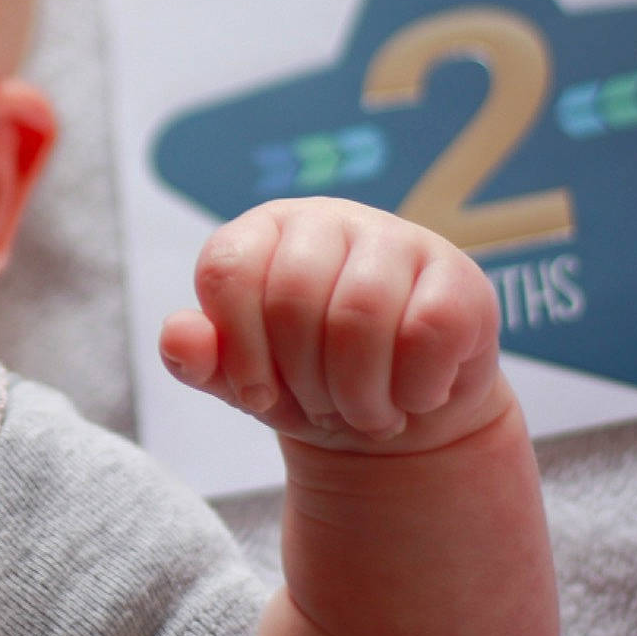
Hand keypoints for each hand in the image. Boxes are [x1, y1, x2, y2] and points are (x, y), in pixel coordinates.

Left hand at [159, 197, 509, 452]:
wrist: (402, 416)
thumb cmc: (311, 385)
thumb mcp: (245, 381)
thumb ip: (200, 359)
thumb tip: (178, 337)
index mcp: (265, 232)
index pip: (228, 269)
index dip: (238, 348)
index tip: (257, 395)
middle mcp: (327, 219)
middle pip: (292, 298)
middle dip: (302, 380)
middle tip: (323, 407)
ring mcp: (397, 239)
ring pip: (360, 316)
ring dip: (358, 394)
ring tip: (366, 413)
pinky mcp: (458, 275)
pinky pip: (428, 331)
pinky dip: (413, 388)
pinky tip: (413, 396)